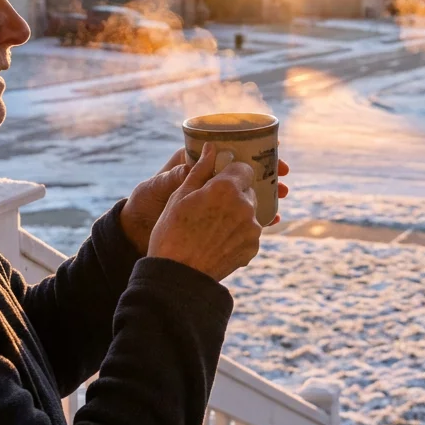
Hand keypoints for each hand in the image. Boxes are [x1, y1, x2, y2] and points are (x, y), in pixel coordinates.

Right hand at [121, 150, 291, 251]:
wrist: (177, 277)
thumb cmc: (171, 233)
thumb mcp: (179, 196)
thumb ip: (200, 170)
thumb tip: (211, 147)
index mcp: (226, 188)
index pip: (243, 168)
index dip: (230, 173)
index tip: (219, 180)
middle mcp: (245, 206)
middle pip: (248, 190)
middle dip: (234, 194)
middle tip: (211, 206)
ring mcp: (252, 229)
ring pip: (248, 212)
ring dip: (236, 214)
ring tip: (211, 227)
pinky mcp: (253, 248)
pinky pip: (249, 232)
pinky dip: (237, 234)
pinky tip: (217, 241)